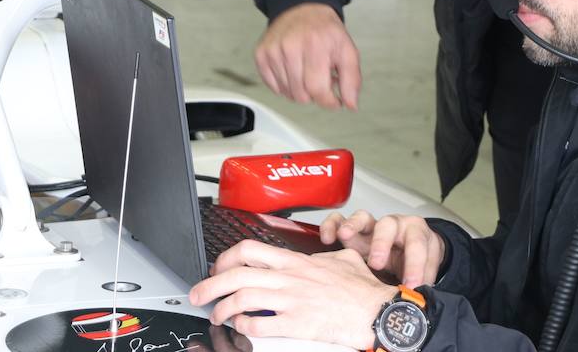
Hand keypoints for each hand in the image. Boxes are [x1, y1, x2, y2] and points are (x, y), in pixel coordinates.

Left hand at [189, 240, 393, 347]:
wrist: (378, 311)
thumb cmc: (364, 290)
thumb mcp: (343, 259)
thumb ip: (325, 255)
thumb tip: (322, 253)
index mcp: (296, 261)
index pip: (250, 250)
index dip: (226, 258)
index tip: (218, 267)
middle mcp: (289, 278)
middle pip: (236, 275)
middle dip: (210, 285)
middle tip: (198, 294)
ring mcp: (292, 300)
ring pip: (243, 299)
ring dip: (222, 308)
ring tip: (217, 315)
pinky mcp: (297, 324)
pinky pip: (260, 326)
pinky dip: (245, 327)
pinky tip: (242, 328)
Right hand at [254, 3, 361, 108]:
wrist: (303, 8)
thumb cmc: (325, 31)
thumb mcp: (347, 51)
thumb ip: (352, 80)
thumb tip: (350, 104)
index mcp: (315, 45)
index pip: (317, 90)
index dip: (328, 102)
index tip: (334, 100)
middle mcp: (290, 47)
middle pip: (301, 95)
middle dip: (314, 94)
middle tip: (320, 79)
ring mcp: (273, 51)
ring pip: (287, 93)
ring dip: (299, 90)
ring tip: (306, 72)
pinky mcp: (261, 54)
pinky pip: (272, 87)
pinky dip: (284, 86)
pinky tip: (293, 72)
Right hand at [320, 210, 445, 287]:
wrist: (409, 251)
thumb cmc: (414, 260)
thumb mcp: (423, 270)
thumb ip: (420, 280)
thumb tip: (419, 299)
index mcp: (416, 233)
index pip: (418, 245)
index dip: (415, 265)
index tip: (411, 284)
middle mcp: (393, 225)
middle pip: (388, 225)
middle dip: (381, 243)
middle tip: (376, 264)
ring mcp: (372, 226)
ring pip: (362, 218)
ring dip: (352, 226)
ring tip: (343, 236)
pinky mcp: (353, 229)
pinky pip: (339, 220)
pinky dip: (332, 225)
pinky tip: (327, 238)